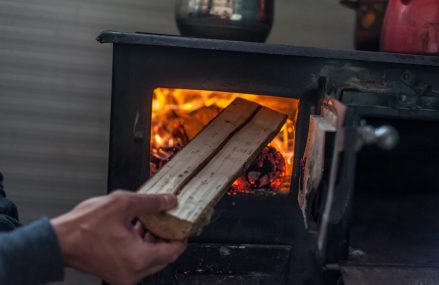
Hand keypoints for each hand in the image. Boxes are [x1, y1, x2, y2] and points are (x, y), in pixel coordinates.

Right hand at [51, 190, 186, 284]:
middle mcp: (132, 273)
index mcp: (138, 259)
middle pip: (163, 257)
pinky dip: (141, 247)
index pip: (173, 251)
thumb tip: (169, 201)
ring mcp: (123, 276)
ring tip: (152, 222)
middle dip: (167, 238)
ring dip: (153, 241)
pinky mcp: (115, 273)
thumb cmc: (83, 227)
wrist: (58, 241)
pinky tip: (137, 229)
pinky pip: (137, 262)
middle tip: (169, 221)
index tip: (184, 226)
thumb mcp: (122, 204)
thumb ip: (151, 202)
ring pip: (150, 260)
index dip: (181, 237)